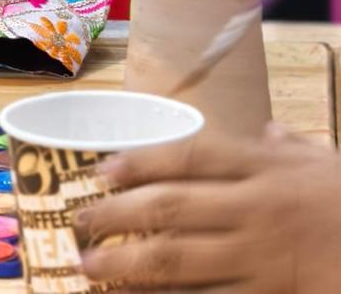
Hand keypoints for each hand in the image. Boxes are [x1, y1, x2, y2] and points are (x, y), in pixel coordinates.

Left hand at [75, 128, 340, 290]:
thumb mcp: (327, 164)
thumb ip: (291, 147)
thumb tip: (269, 128)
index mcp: (264, 166)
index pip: (190, 156)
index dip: (140, 161)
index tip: (101, 170)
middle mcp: (255, 207)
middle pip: (171, 206)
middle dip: (118, 213)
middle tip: (79, 222)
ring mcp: (263, 257)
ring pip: (181, 259)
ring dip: (129, 264)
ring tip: (91, 267)